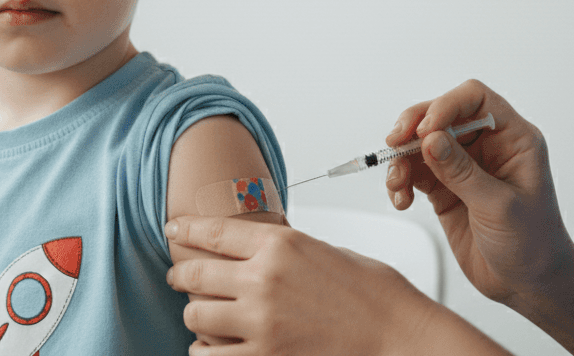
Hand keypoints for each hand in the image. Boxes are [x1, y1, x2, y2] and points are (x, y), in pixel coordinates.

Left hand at [163, 216, 435, 355]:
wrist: (401, 337)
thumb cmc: (376, 296)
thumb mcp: (327, 253)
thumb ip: (287, 251)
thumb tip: (258, 254)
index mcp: (281, 245)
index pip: (213, 231)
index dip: (185, 229)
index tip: (172, 229)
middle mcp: (263, 280)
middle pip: (194, 273)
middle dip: (180, 275)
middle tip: (177, 277)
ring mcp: (261, 322)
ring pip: (195, 317)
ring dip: (195, 318)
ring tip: (201, 319)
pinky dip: (205, 352)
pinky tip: (211, 349)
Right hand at [384, 79, 573, 308]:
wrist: (530, 285)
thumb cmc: (534, 245)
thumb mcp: (499, 206)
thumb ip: (462, 171)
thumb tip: (431, 139)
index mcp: (513, 139)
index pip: (475, 99)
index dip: (446, 105)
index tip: (424, 129)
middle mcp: (487, 147)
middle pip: (441, 115)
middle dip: (413, 128)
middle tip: (395, 143)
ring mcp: (463, 167)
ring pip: (421, 144)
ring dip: (402, 159)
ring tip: (398, 183)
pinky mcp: (445, 188)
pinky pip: (414, 172)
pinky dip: (401, 181)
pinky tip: (402, 199)